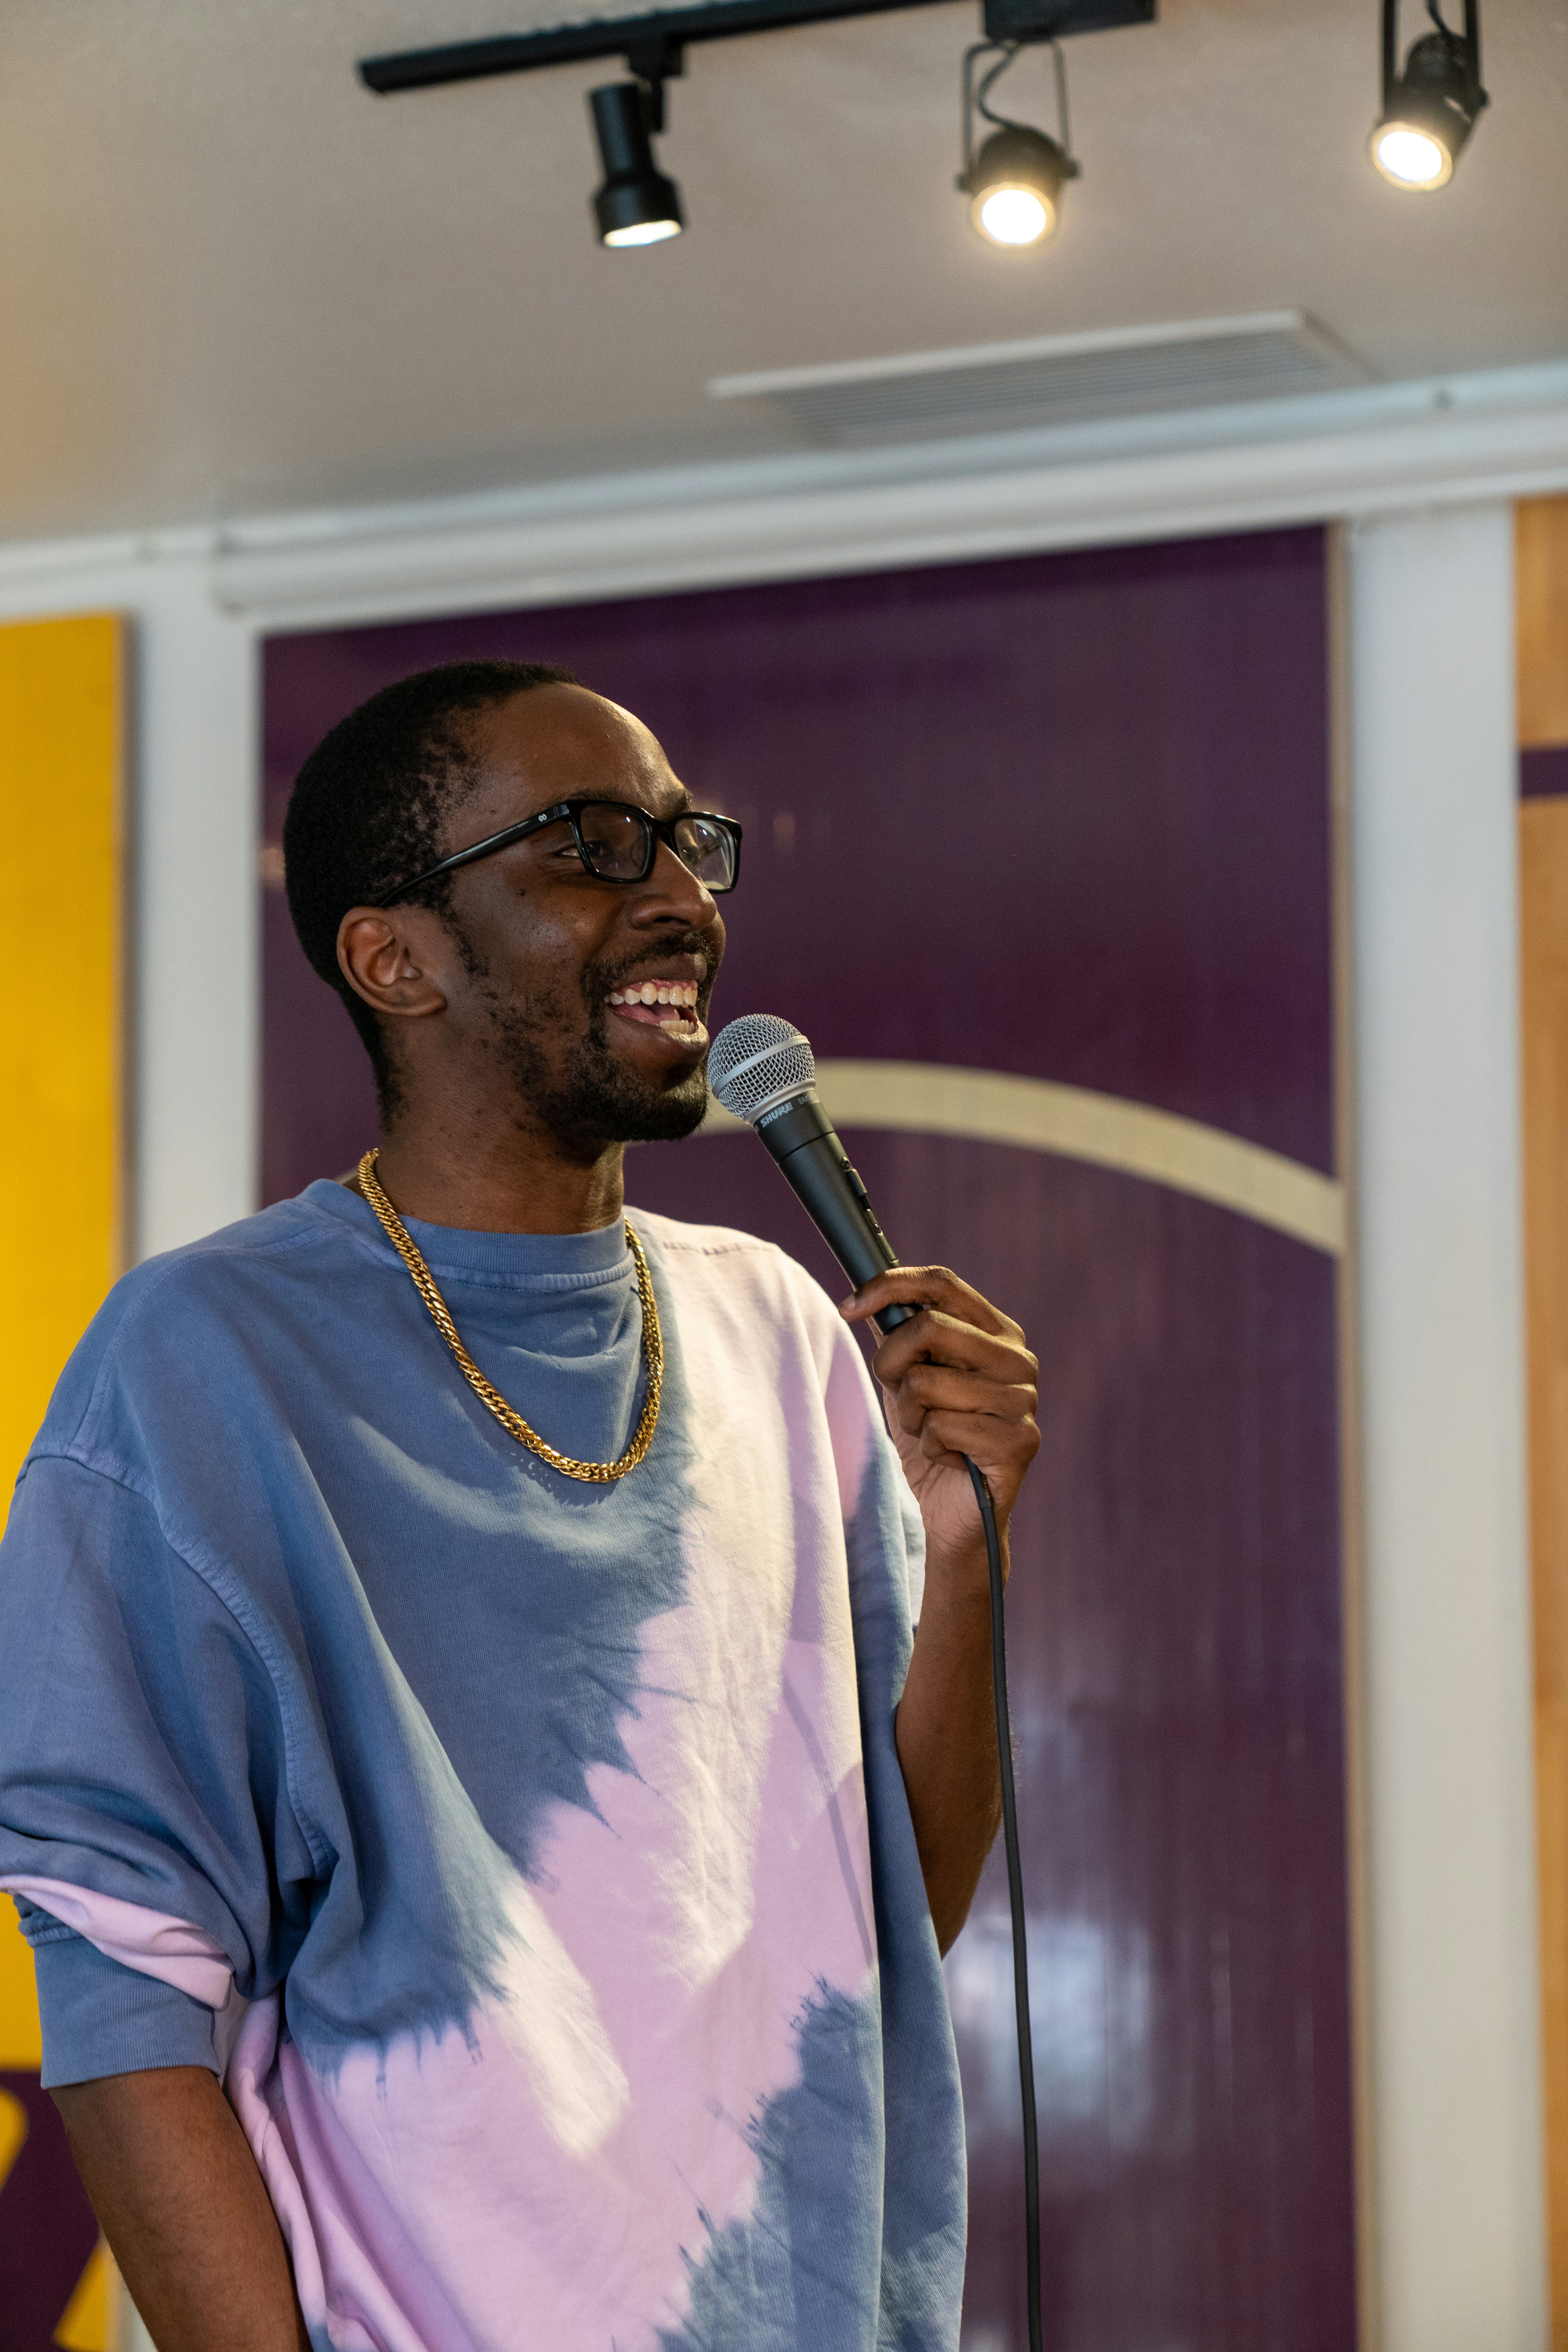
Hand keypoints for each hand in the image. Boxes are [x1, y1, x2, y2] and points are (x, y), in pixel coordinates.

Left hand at [840, 1267, 1038, 1575]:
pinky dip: (929, 1447)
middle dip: (891, 1364)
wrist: (954, 1513)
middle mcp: (1018, 1359)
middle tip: (898, 1396)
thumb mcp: (909, 1378)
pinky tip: (949, 1458)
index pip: (943, 1284)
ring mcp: (1024, 1400)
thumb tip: (869, 1298)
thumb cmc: (933, 1439)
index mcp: (997, 1333)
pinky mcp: (1019, 1441)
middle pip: (929, 1327)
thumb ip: (900, 1336)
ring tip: (931, 1434)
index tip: (848, 1307)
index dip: (890, 1286)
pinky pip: (941, 1426)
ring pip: (926, 1382)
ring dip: (910, 1416)